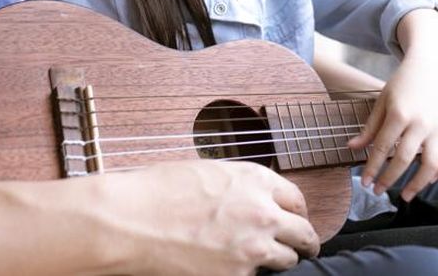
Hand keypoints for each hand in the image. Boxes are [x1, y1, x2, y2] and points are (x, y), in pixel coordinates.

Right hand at [114, 160, 318, 275]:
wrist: (132, 221)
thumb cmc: (158, 192)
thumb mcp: (209, 172)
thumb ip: (240, 186)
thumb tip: (252, 198)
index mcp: (256, 180)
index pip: (297, 199)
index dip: (297, 211)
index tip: (296, 219)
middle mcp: (263, 212)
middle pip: (304, 232)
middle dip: (304, 241)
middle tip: (304, 247)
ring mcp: (253, 248)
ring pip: (287, 260)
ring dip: (281, 259)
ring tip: (272, 262)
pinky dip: (247, 274)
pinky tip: (231, 268)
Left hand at [347, 10, 437, 201]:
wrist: (427, 70)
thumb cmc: (400, 86)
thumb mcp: (381, 102)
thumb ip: (369, 128)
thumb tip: (351, 149)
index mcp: (400, 114)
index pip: (383, 148)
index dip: (372, 168)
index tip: (364, 183)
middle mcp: (421, 122)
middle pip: (405, 159)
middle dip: (389, 179)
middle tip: (378, 191)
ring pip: (432, 164)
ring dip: (418, 184)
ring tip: (404, 196)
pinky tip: (428, 181)